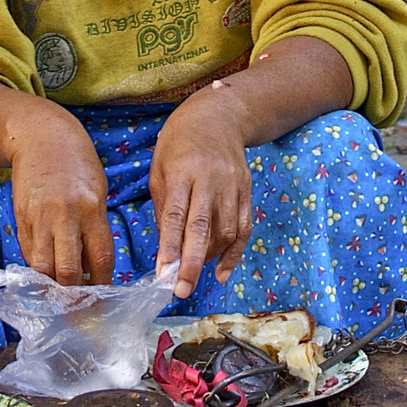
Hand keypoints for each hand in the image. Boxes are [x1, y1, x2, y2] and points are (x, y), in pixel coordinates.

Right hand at [0, 78, 114, 287]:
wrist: (40, 135)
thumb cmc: (77, 161)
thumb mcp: (98, 190)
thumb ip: (95, 227)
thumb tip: (92, 267)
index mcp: (91, 208)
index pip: (100, 260)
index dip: (102, 286)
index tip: (103, 301)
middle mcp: (64, 215)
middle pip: (68, 271)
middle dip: (74, 298)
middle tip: (80, 312)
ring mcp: (38, 218)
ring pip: (43, 268)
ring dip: (52, 289)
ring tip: (60, 302)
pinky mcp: (20, 217)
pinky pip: (28, 252)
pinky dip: (37, 269)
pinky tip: (45, 277)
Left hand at [149, 83, 253, 298]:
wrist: (217, 116)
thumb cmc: (178, 144)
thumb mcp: (160, 168)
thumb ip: (164, 207)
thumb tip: (166, 249)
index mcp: (182, 172)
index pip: (176, 215)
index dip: (170, 247)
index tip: (164, 273)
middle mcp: (210, 180)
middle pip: (202, 228)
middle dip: (191, 264)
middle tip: (180, 290)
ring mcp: (232, 186)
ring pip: (226, 231)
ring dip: (210, 259)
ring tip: (193, 274)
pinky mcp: (247, 191)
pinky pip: (243, 228)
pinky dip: (234, 254)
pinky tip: (223, 272)